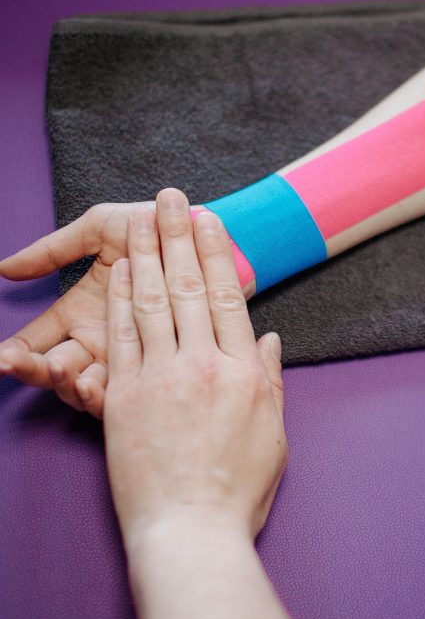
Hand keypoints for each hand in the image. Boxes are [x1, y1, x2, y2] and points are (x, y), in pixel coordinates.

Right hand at [0, 201, 151, 414]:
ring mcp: (131, 356)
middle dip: (34, 371)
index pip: (38, 341)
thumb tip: (4, 268)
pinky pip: (132, 388)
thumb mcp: (101, 230)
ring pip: (89, 385)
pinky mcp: (162, 364)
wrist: (209, 234)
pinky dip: (110, 389)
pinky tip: (98, 383)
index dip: (16, 352)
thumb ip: (56, 249)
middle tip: (21, 365)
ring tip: (61, 370)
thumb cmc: (156, 229)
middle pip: (56, 370)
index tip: (2, 356)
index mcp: (80, 314)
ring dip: (68, 382)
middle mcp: (102, 340)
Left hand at [104, 188, 285, 547]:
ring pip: (152, 302)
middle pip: (187, 287)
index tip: (209, 221)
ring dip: (145, 255)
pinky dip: (121, 300)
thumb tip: (272, 339)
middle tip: (170, 198)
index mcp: (244, 372)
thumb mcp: (274, 433)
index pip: (227, 297)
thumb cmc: (237, 489)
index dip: (216, 254)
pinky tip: (119, 271)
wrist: (189, 532)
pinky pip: (122, 337)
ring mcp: (161, 378)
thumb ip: (271, 380)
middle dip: (178, 237)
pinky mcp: (124, 397)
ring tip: (141, 219)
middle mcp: (203, 364)